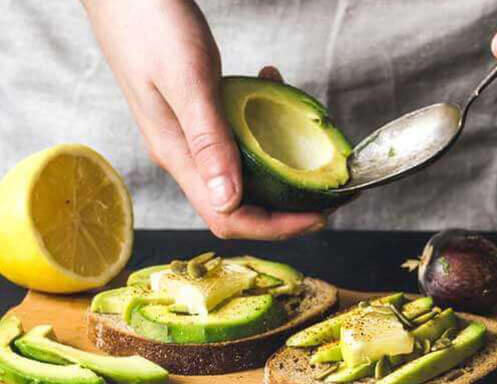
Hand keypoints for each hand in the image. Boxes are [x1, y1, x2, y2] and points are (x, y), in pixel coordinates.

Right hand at [81, 0, 325, 237]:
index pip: (227, 216)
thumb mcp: (186, 80)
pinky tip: (269, 85)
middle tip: (327, 194)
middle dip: (285, 206)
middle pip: (238, 202)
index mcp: (177, 155)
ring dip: (278, 165)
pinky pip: (237, 133)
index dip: (276, 227)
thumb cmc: (148, 23)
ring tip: (311, 149)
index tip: (318, 217)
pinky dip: (262, 121)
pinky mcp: (197, 112)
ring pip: (242, 169)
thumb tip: (230, 203)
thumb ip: (208, 141)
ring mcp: (190, 134)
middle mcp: (183, 154)